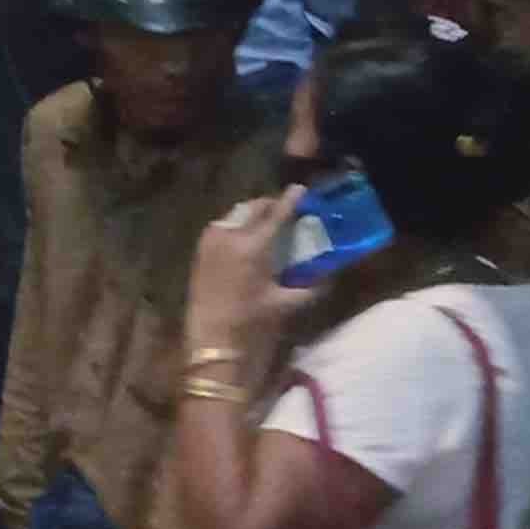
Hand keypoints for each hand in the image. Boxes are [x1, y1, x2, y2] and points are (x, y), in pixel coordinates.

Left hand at [186, 186, 318, 346]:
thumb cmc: (250, 323)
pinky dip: (236, 226)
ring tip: (265, 222)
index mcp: (253, 245)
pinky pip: (222, 227)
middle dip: (269, 205)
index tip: (300, 188)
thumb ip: (310, 288)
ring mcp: (211, 240)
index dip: (289, 200)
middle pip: (253, 207)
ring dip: (252, 214)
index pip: (275, 214)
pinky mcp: (200, 249)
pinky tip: (245, 238)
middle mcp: (230, 235)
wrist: (211, 339)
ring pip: (235, 214)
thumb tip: (329, 277)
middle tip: (284, 208)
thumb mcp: (284, 304)